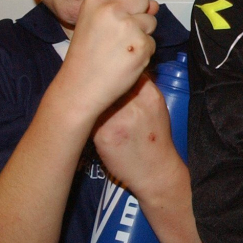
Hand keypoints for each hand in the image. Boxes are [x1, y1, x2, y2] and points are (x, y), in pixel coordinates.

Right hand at [59, 0, 158, 117]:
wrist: (80, 88)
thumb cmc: (86, 58)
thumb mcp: (95, 24)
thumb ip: (123, 9)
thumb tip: (153, 5)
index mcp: (95, 1)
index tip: (120, 13)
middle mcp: (111, 10)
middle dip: (139, 15)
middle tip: (120, 35)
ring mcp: (128, 27)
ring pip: (151, 22)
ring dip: (142, 35)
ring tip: (121, 49)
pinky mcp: (141, 45)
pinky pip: (153, 42)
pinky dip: (143, 53)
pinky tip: (126, 61)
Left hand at [93, 75, 181, 199]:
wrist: (155, 170)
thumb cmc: (155, 137)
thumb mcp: (156, 107)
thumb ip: (141, 90)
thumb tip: (119, 76)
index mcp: (150, 95)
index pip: (127, 72)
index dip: (114, 73)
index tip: (108, 77)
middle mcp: (135, 104)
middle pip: (109, 83)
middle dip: (101, 85)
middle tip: (92, 87)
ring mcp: (118, 119)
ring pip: (96, 98)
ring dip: (91, 99)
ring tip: (87, 103)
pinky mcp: (104, 135)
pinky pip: (89, 116)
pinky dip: (86, 116)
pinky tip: (86, 119)